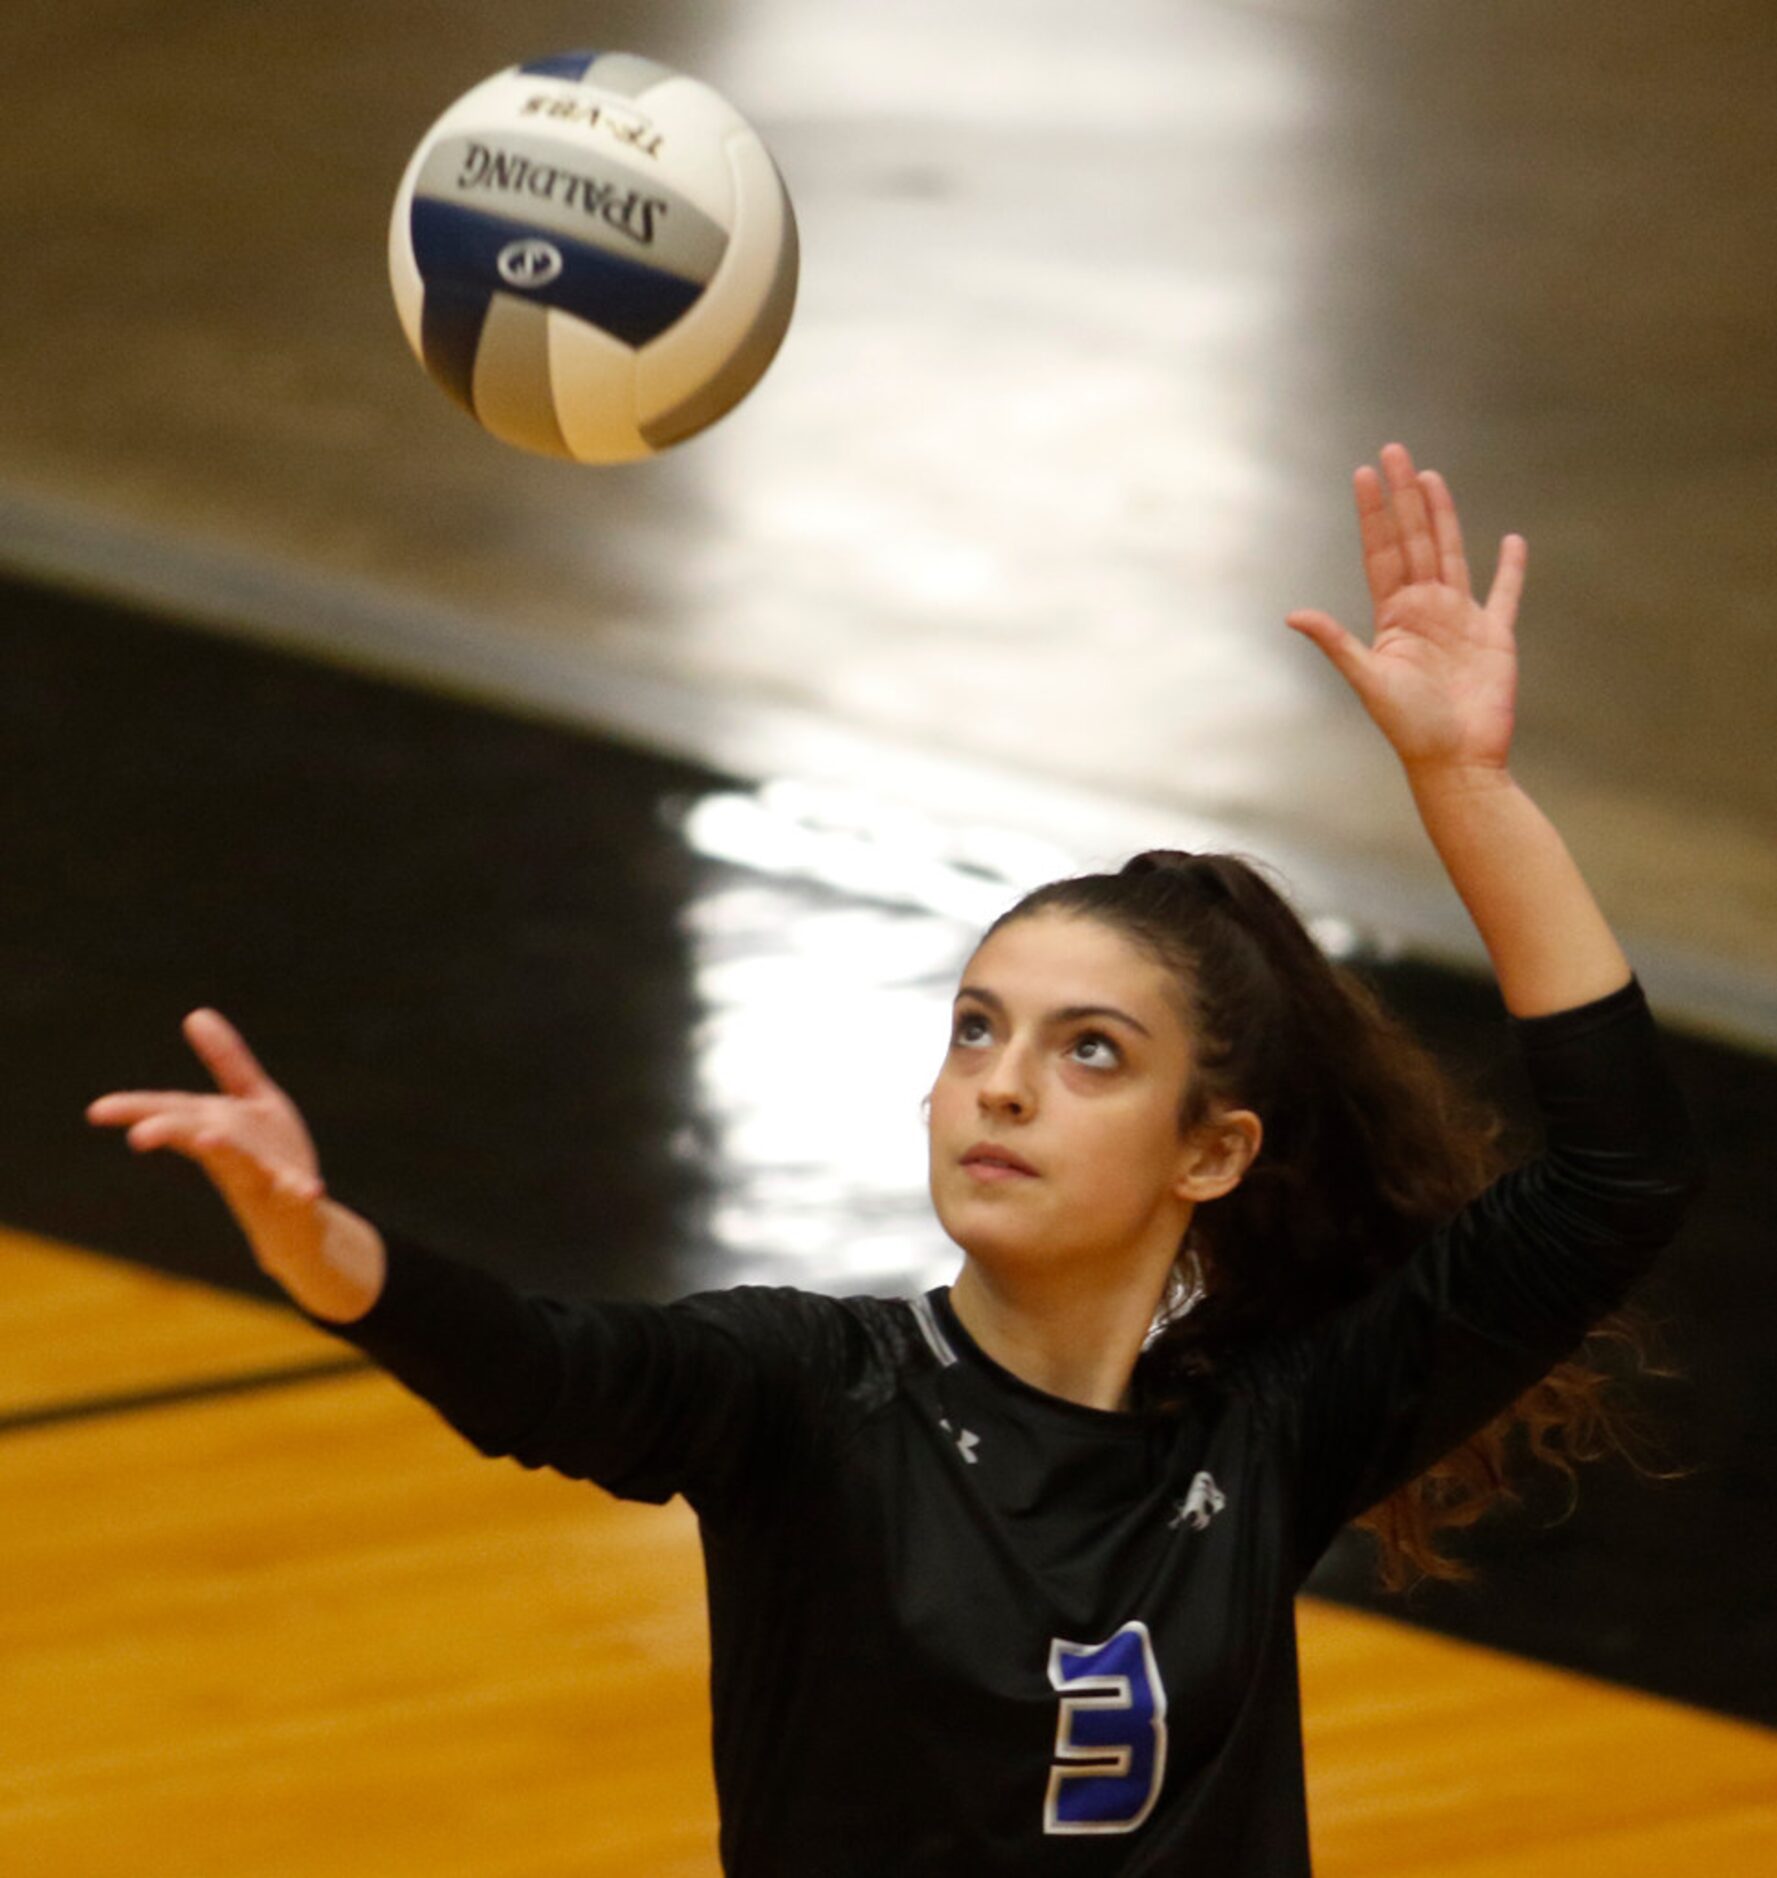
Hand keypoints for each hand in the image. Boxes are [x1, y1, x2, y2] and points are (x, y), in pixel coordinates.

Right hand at [87, 1009, 329, 1285]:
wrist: (297, 1221)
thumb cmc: (267, 1155)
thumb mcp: (252, 1100)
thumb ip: (227, 1061)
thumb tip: (196, 1013)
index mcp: (216, 1126)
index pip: (172, 1113)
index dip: (136, 1110)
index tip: (96, 1111)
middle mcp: (232, 1154)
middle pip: (196, 1137)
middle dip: (170, 1131)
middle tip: (138, 1134)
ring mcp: (262, 1178)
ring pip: (241, 1165)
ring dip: (225, 1152)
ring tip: (209, 1139)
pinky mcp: (294, 1198)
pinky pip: (297, 1196)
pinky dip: (301, 1192)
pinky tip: (312, 1191)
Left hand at [1285, 442, 1525, 776]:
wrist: (1456, 760)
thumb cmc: (1409, 728)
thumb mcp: (1368, 681)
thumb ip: (1336, 644)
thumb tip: (1294, 615)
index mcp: (1393, 617)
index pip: (1382, 552)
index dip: (1374, 514)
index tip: (1363, 474)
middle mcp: (1425, 611)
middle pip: (1414, 540)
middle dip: (1404, 497)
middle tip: (1395, 452)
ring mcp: (1460, 620)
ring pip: (1451, 553)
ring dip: (1442, 515)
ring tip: (1431, 477)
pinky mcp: (1495, 636)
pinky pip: (1505, 594)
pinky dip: (1511, 569)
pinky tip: (1511, 540)